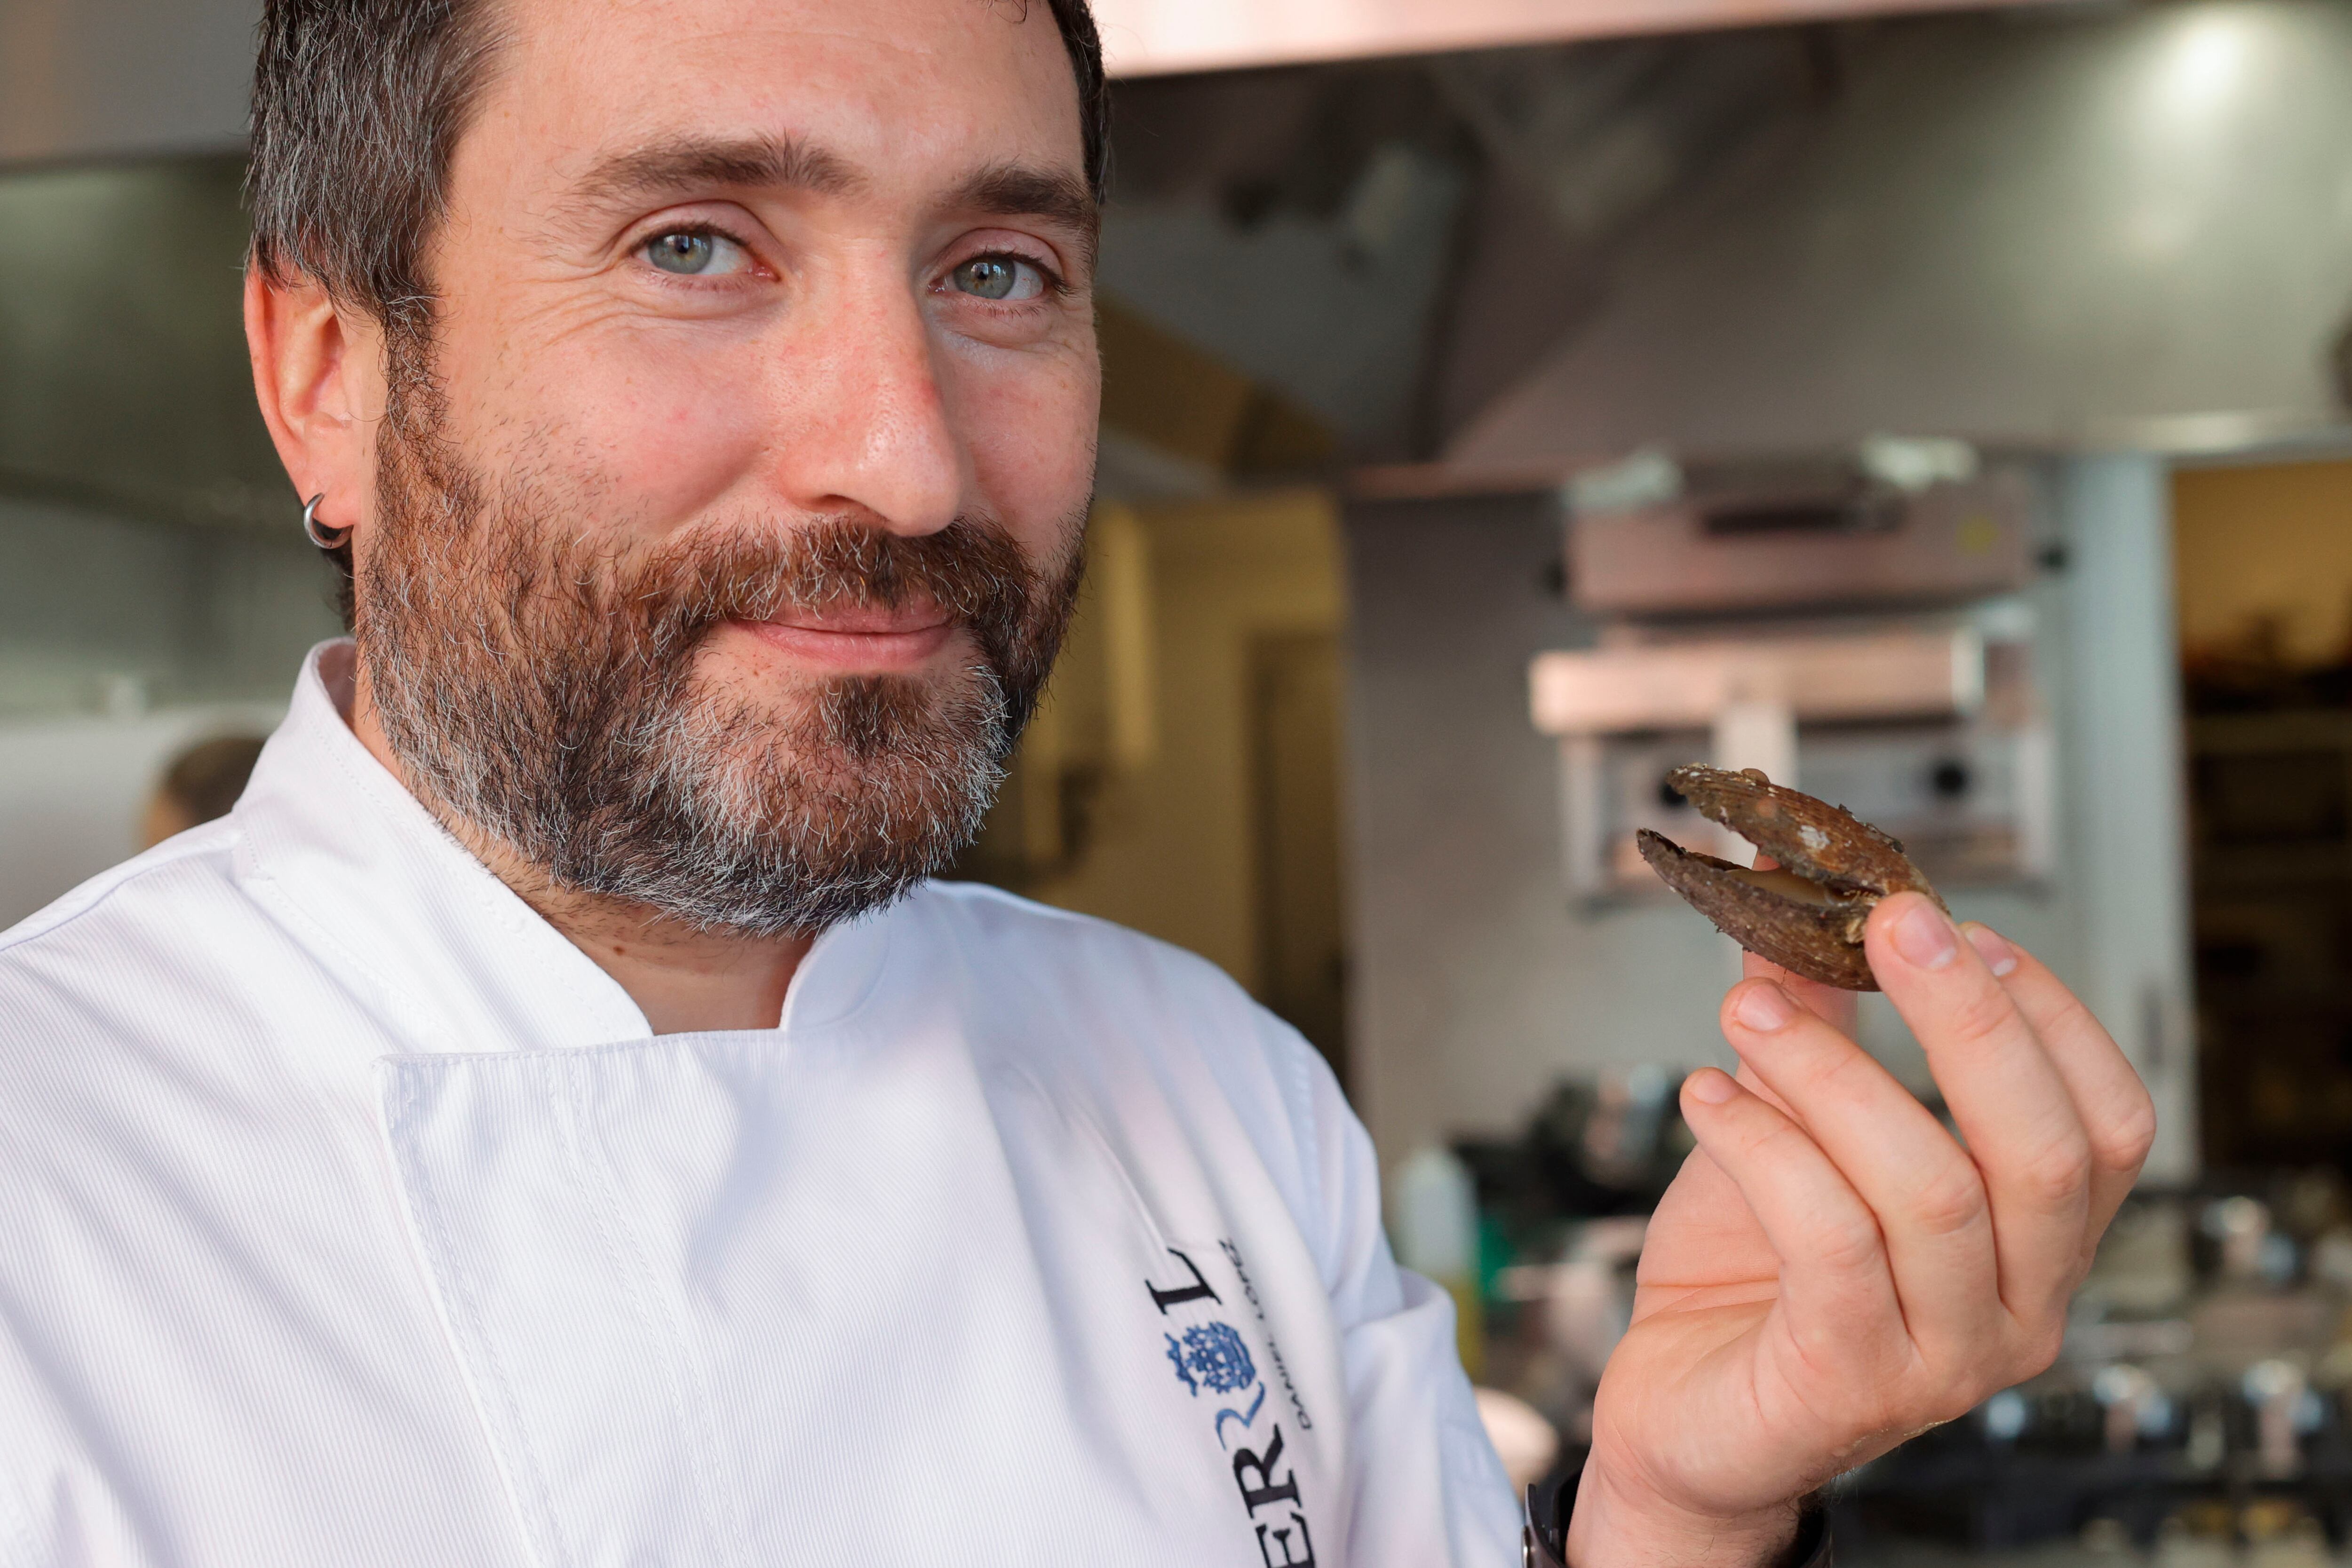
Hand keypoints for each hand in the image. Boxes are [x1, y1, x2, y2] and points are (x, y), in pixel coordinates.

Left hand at [1567, 892, 2155, 1567]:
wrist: (1681, 1410)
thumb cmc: (1752, 1273)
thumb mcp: (1793, 1127)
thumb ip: (1816, 1027)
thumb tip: (1796, 905)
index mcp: (2038, 1243)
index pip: (2111, 1123)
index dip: (2048, 1017)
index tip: (1961, 928)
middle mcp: (2019, 1309)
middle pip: (2040, 1150)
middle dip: (1967, 1019)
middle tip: (1888, 926)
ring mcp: (1945, 1359)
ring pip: (1930, 1188)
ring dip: (1831, 1072)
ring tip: (1746, 1011)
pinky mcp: (1850, 1383)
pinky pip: (1828, 1238)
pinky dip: (1762, 1144)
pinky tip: (1703, 1095)